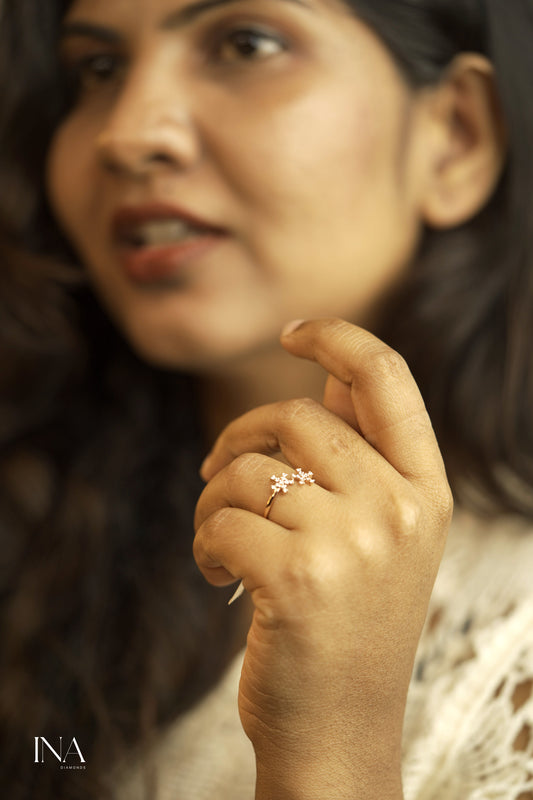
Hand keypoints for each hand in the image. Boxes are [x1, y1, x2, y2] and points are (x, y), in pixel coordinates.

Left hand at [194, 319, 452, 798]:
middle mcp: (400, 507)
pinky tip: (216, 573)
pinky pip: (220, 519)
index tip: (293, 334)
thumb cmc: (348, 623)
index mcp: (427, 490)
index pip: (387, 378)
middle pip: (295, 417)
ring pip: (248, 468)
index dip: (337, 338)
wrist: (340, 729)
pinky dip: (202, 541)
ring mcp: (353, 542)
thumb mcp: (379, 536)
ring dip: (213, 498)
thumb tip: (319, 379)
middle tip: (216, 473)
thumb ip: (358, 458)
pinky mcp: (297, 578)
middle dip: (239, 437)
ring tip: (218, 538)